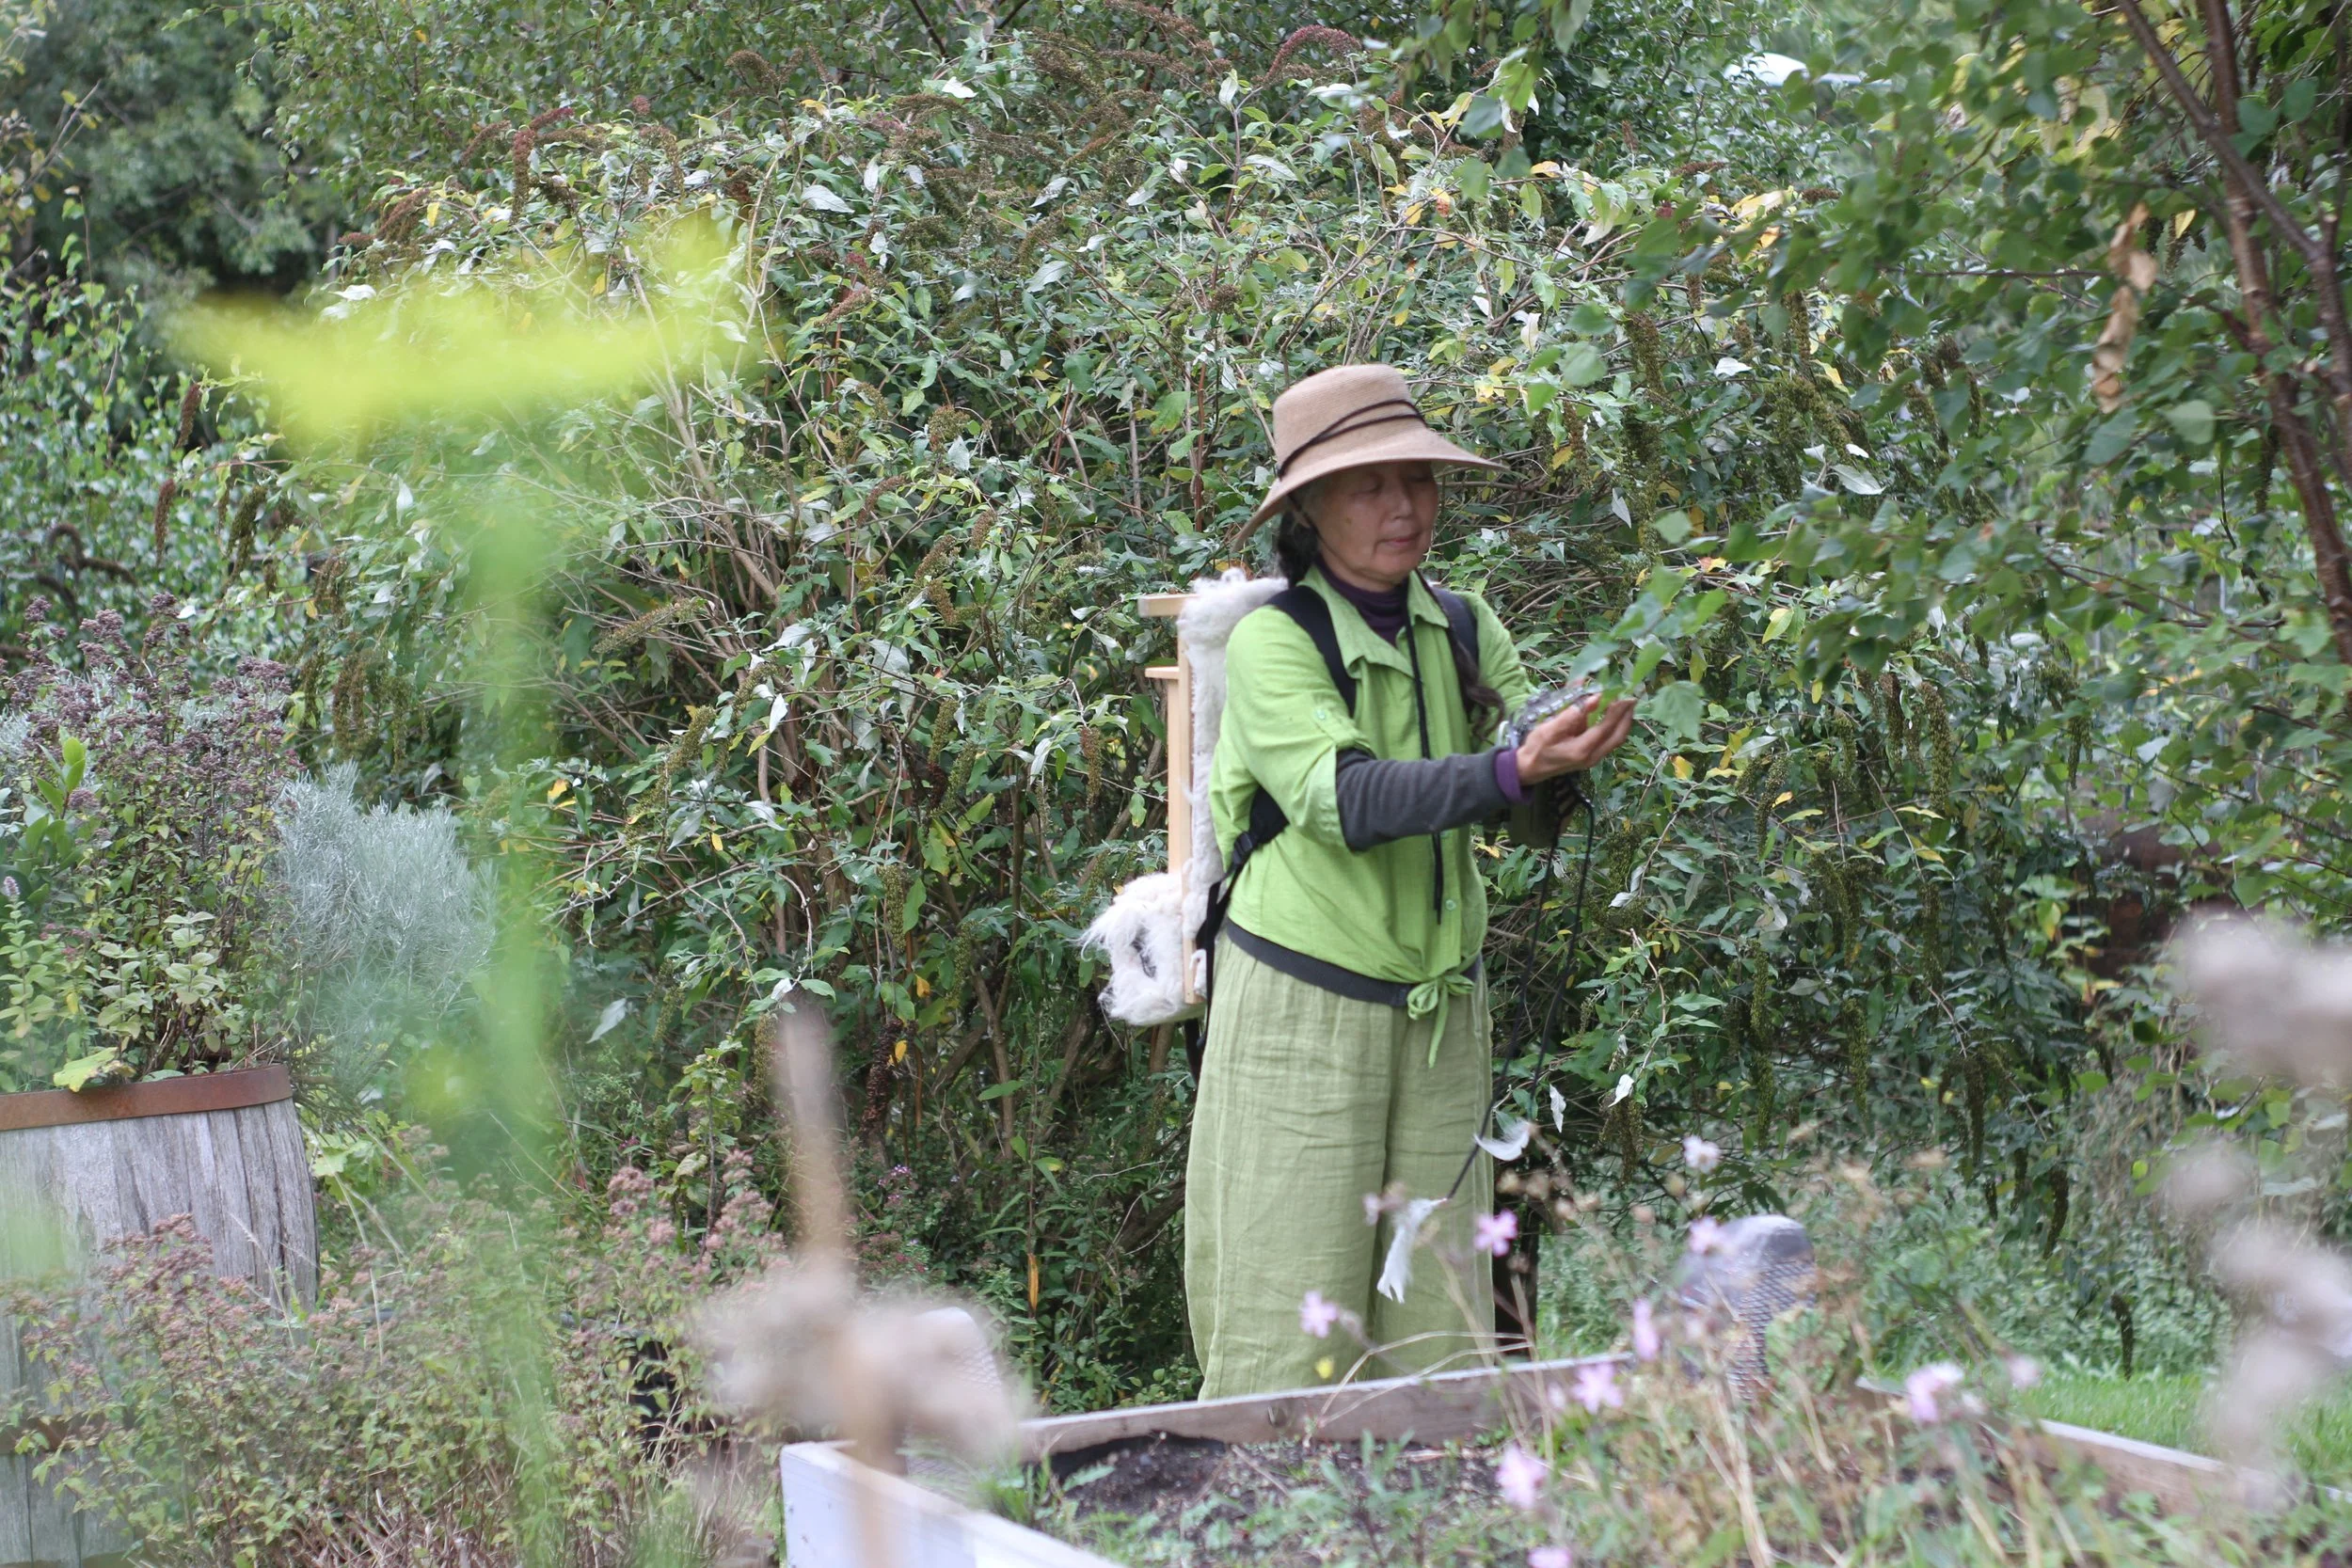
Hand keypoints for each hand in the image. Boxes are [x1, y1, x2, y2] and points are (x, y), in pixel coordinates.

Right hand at [1514, 694, 1636, 784]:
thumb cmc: (1537, 748)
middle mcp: (1592, 757)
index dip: (1616, 711)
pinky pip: (1609, 740)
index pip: (1605, 728)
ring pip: (1615, 739)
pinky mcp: (1591, 756)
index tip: (1623, 695)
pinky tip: (1614, 714)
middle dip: (1627, 717)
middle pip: (1618, 736)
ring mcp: (1593, 758)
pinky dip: (1614, 726)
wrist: (1529, 768)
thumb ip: (1571, 715)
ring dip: (1623, 721)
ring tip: (1627, 704)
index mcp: (1582, 750)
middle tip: (1632, 698)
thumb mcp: (1549, 729)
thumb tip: (1593, 699)